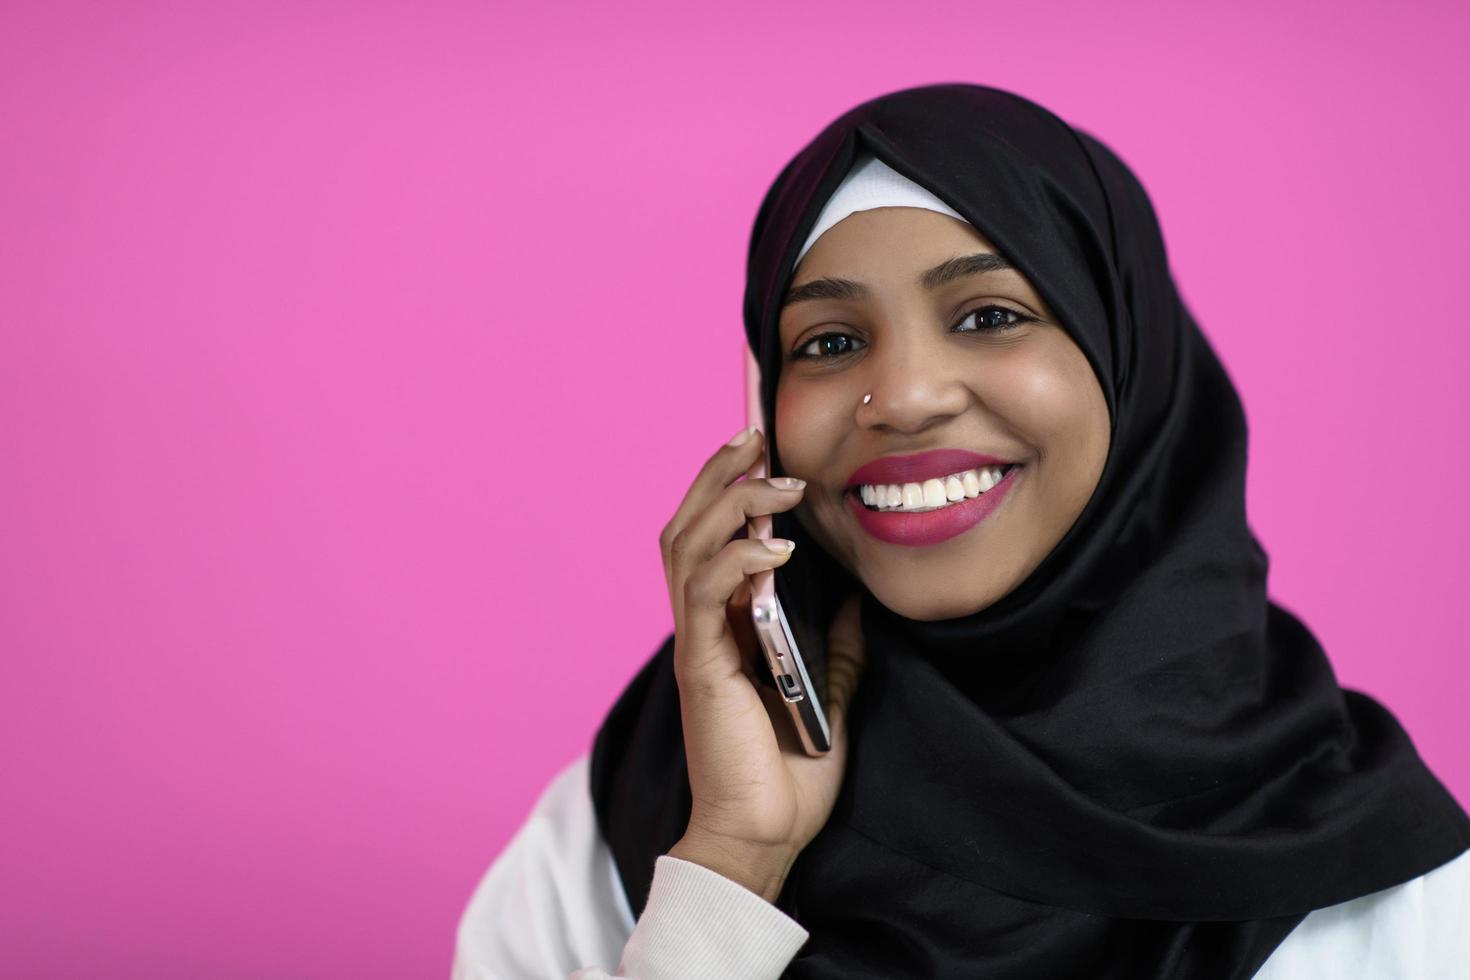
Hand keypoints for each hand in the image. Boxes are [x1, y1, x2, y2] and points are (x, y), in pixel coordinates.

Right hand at [658, 427, 866, 902]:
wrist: (764, 835)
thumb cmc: (789, 772)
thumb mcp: (830, 691)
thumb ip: (835, 642)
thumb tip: (856, 594)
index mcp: (726, 624)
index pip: (713, 535)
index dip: (727, 485)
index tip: (759, 442)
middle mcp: (702, 624)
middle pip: (687, 524)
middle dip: (717, 472)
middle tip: (754, 432)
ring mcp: (697, 642)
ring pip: (687, 545)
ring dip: (728, 502)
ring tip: (773, 478)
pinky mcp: (703, 665)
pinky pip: (706, 595)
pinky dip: (735, 561)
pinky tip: (776, 548)